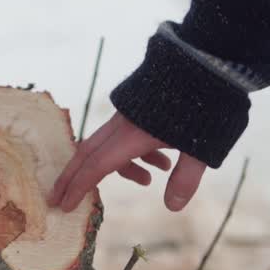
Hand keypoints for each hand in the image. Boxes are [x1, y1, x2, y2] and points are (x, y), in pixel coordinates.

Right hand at [47, 112, 207, 212]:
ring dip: (119, 167)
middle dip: (74, 178)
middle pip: (88, 153)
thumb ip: (186, 178)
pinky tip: (163, 161)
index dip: (79, 187)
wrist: (208, 63)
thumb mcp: (201, 149)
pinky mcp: (138, 110)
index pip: (97, 166)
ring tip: (147, 181)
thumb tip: (172, 207)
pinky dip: (134, 154)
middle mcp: (123, 125)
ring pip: (108, 146)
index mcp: (133, 135)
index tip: (64, 205)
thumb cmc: (206, 106)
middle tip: (60, 199)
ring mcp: (129, 116)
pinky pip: (123, 136)